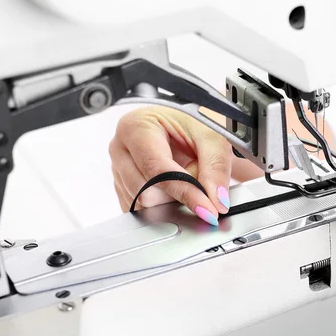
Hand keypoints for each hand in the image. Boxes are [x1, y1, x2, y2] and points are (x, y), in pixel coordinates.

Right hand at [109, 106, 231, 224]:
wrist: (187, 127)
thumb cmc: (194, 123)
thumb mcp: (212, 137)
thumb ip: (216, 168)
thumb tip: (217, 202)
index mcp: (135, 127)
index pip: (157, 170)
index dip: (186, 191)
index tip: (208, 209)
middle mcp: (120, 149)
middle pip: (147, 194)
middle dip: (178, 192)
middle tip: (195, 171)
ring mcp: (118, 172)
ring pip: (146, 206)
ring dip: (172, 199)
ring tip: (183, 173)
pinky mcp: (122, 190)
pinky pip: (143, 212)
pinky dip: (164, 205)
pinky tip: (172, 186)